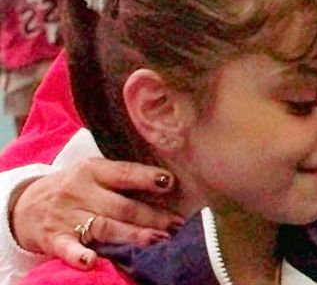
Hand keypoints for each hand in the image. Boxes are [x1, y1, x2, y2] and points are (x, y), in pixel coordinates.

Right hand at [11, 159, 181, 268]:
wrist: (24, 205)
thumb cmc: (73, 187)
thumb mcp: (93, 172)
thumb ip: (122, 177)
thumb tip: (168, 184)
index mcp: (93, 170)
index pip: (123, 173)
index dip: (146, 178)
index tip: (170, 183)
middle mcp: (80, 192)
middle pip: (121, 205)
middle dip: (151, 216)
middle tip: (176, 225)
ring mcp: (66, 216)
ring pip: (103, 226)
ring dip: (131, 235)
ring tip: (156, 240)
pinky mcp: (53, 238)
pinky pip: (67, 247)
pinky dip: (78, 255)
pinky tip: (91, 261)